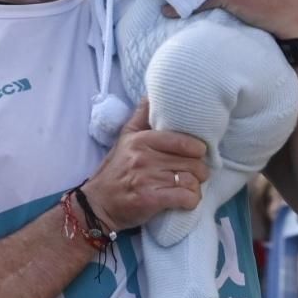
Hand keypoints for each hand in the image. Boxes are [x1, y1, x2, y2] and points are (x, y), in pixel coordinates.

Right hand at [80, 99, 209, 231]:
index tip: (198, 154)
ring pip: (190, 180)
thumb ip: (140, 116)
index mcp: (140, 140)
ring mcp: (147, 179)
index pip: (182, 140)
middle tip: (196, 174)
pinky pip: (185, 198)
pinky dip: (191, 200)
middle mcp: (143, 157)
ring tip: (191, 187)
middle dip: (200, 170)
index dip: (197, 148)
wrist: (98, 203)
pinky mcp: (150, 199)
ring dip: (196, 186)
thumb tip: (151, 94)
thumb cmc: (116, 170)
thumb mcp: (125, 138)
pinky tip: (187, 200)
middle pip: (191, 162)